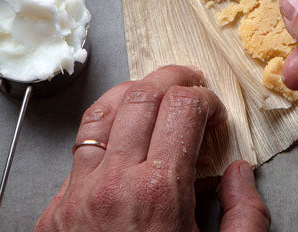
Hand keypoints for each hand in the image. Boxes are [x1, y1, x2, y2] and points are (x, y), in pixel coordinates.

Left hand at [34, 65, 270, 231]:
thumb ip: (245, 215)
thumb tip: (238, 171)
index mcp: (159, 192)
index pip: (182, 106)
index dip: (206, 100)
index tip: (214, 115)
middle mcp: (112, 183)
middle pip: (141, 96)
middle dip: (173, 81)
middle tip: (192, 89)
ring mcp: (74, 195)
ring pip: (100, 113)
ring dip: (133, 96)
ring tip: (154, 99)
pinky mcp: (51, 213)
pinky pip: (76, 154)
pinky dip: (103, 136)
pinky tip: (121, 146)